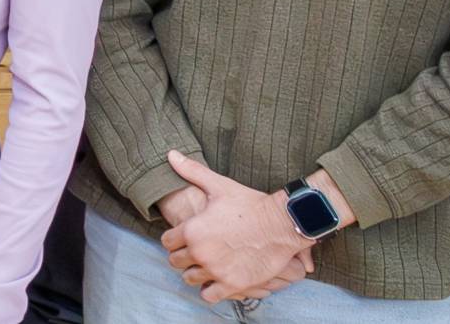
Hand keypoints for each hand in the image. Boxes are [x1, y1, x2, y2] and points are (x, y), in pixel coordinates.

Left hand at [156, 151, 315, 302]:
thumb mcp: (219, 186)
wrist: (283, 223)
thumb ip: (191, 172)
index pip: (166, 242)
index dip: (174, 240)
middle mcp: (200, 253)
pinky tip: (218, 279)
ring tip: (207, 265)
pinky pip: (209, 295)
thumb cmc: (250, 204)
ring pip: (190, 279)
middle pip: (176, 262)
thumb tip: (170, 154)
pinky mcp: (233, 284)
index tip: (184, 238)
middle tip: (197, 251)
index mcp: (192, 230)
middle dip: (184, 256)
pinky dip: (211, 289)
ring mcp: (216, 270)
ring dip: (196, 273)